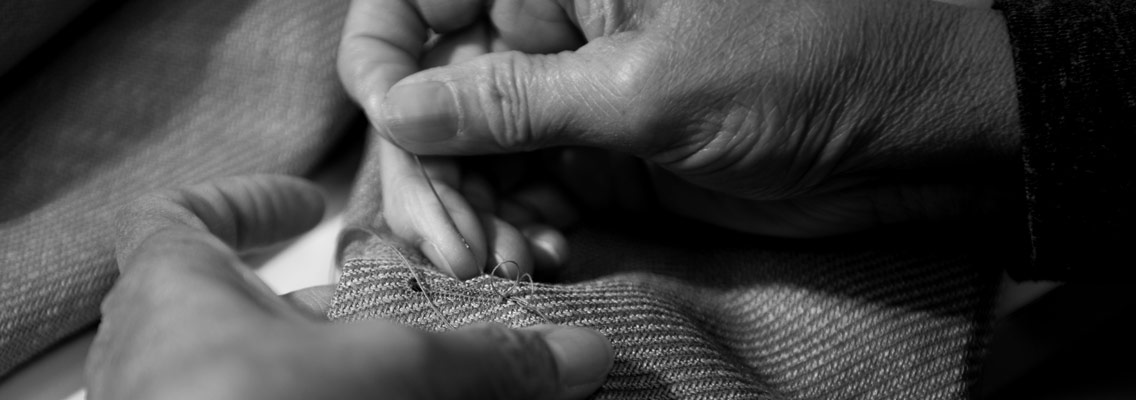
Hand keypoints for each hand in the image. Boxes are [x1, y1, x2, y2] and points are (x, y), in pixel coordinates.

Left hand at [86, 175, 612, 399]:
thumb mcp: (383, 373)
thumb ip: (477, 358)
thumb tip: (578, 353)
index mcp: (170, 288)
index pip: (179, 214)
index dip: (245, 199)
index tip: (306, 200)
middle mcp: (152, 351)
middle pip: (238, 304)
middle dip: (325, 308)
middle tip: (396, 313)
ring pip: (250, 372)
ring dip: (325, 370)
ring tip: (398, 376)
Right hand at [339, 0, 1022, 236]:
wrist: (907, 130)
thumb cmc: (802, 65)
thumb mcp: (647, 85)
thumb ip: (516, 100)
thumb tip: (400, 110)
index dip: (385, 56)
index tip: (394, 125)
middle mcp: (551, 22)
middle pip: (432, 86)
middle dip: (430, 168)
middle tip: (456, 244)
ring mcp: (571, 91)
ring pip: (469, 148)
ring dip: (470, 211)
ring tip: (502, 263)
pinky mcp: (596, 150)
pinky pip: (521, 189)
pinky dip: (516, 227)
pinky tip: (537, 257)